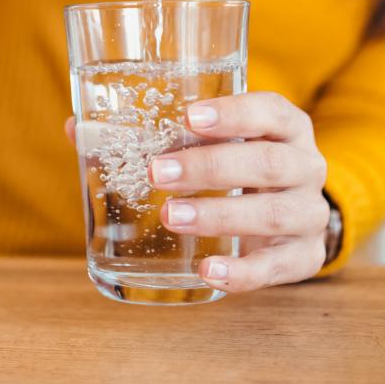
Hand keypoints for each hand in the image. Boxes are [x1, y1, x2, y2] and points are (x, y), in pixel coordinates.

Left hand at [70, 92, 330, 291]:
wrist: (291, 213)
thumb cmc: (238, 166)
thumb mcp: (210, 143)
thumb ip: (151, 133)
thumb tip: (75, 129)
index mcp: (285, 127)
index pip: (271, 111)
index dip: (234, 113)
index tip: (189, 117)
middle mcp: (306, 166)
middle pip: (268, 163)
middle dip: (210, 167)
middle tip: (158, 172)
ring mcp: (309, 213)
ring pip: (274, 213)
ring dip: (219, 215)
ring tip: (171, 216)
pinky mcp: (304, 257)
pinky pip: (278, 267)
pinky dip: (243, 271)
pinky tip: (208, 270)